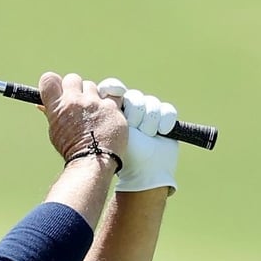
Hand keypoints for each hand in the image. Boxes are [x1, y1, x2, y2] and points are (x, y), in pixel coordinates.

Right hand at [38, 72, 127, 168]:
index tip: (58, 90)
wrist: (93, 162)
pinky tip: (106, 118)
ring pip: (93, 87)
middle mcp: (75, 101)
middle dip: (75, 88)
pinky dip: (108, 106)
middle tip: (77, 102)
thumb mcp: (56, 131)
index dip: (53, 83)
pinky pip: (111, 98)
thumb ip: (52, 113)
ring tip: (93, 114)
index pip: (49, 79)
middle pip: (72, 79)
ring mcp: (95, 103)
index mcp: (58, 107)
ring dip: (92, 96)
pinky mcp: (112, 107)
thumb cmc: (72, 149)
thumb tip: (42, 104)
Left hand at [98, 78, 178, 194]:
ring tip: (148, 135)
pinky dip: (165, 120)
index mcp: (111, 112)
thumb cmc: (121, 156)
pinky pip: (167, 110)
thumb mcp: (107, 133)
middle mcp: (128, 111)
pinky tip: (161, 132)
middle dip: (136, 113)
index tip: (118, 92)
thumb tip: (94, 93)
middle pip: (134, 96)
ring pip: (151, 103)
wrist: (143, 173)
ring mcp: (147, 115)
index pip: (111, 88)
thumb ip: (102, 114)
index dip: (114, 87)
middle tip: (135, 129)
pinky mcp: (164, 120)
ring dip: (150, 120)